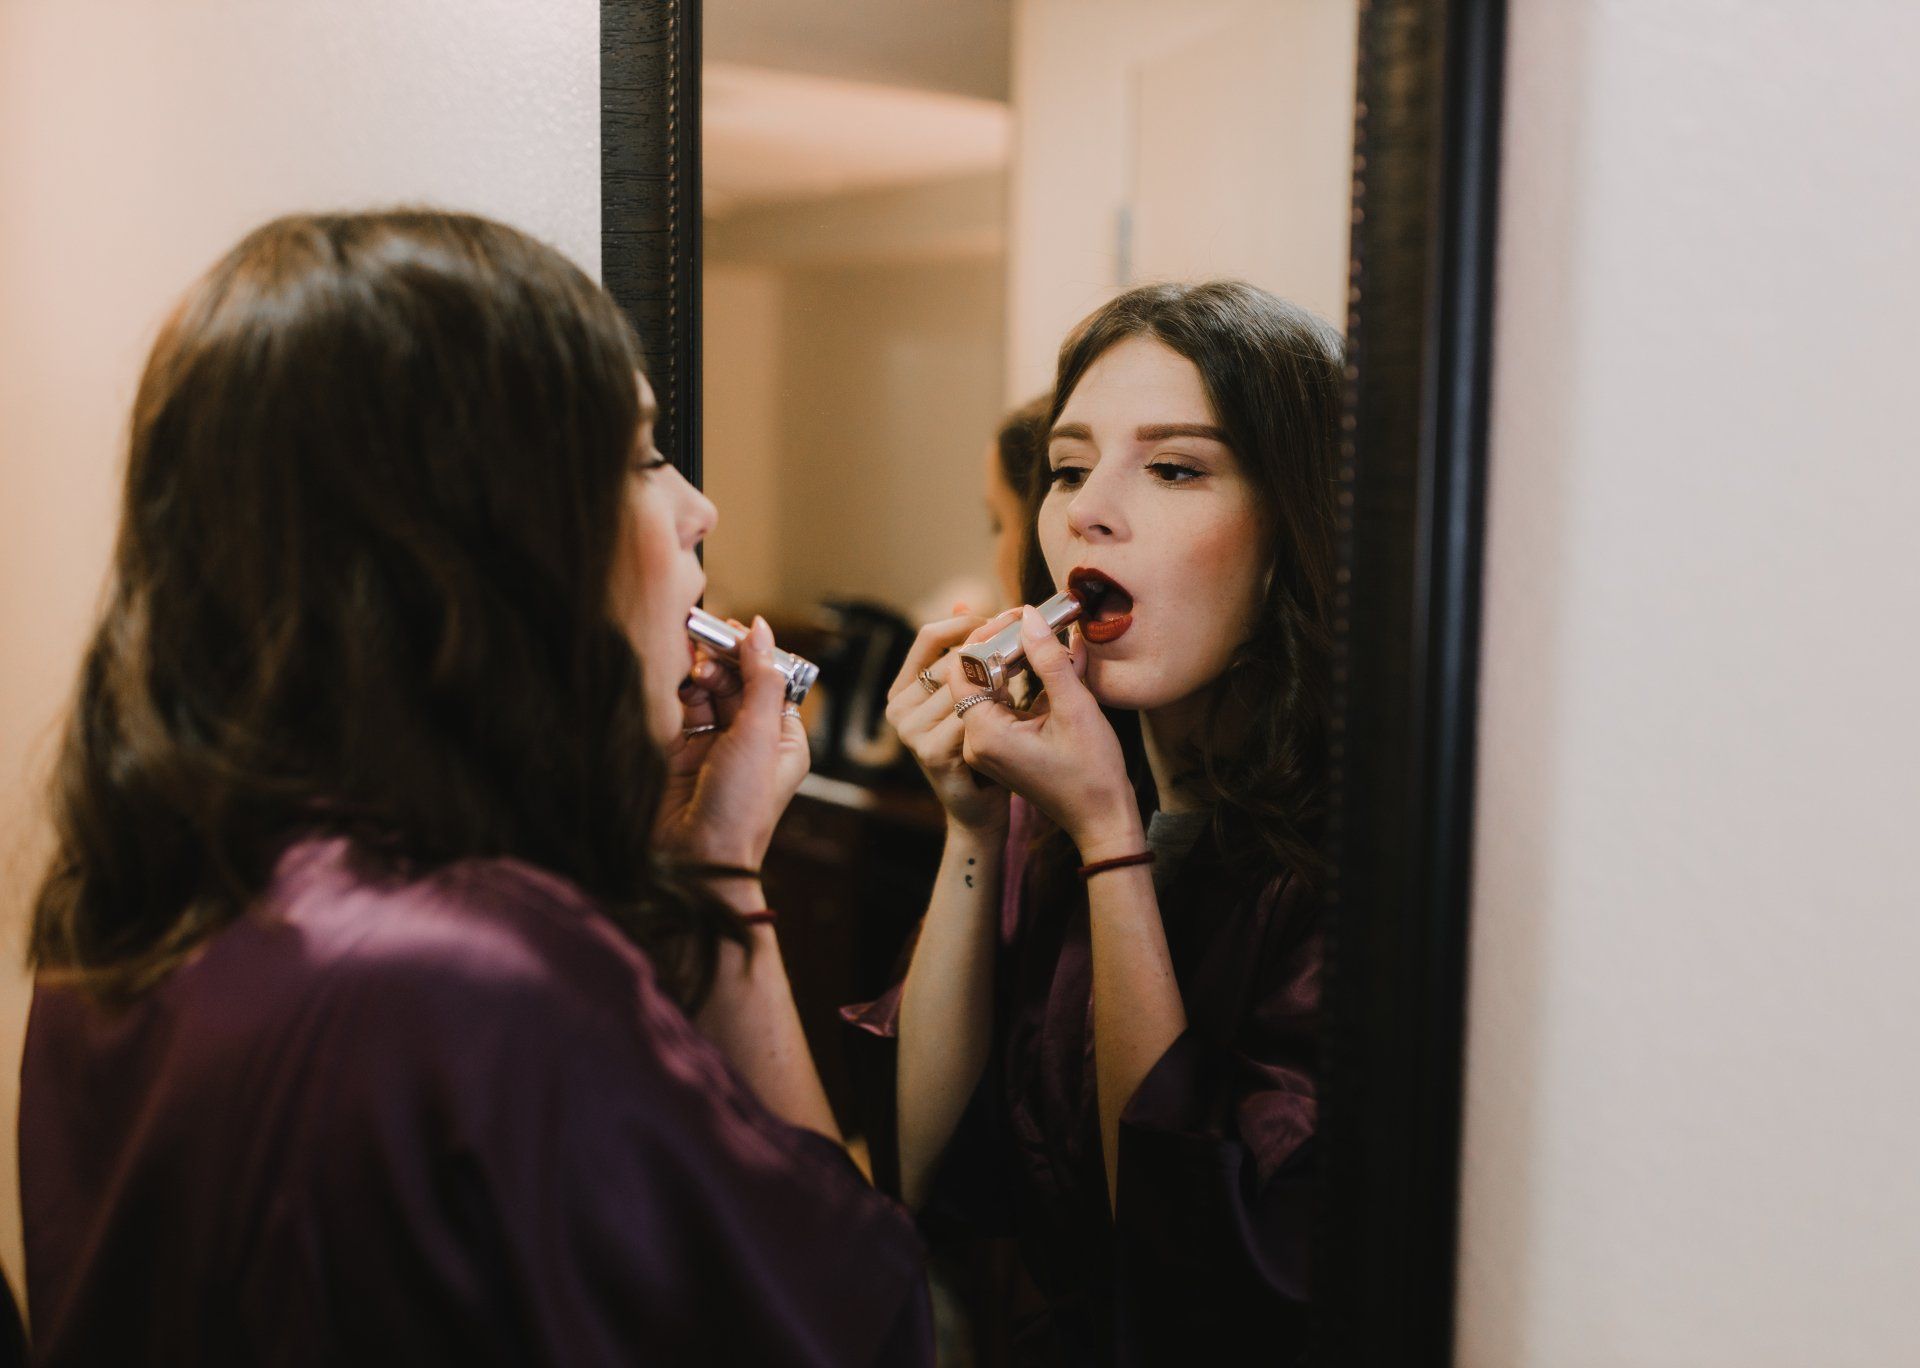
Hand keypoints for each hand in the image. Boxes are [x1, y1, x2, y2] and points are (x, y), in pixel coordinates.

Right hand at [656, 616, 810, 866]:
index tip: (734, 628)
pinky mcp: (680, 752)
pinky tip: (679, 684)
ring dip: (701, 673)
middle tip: (704, 638)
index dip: (755, 653)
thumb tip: (762, 630)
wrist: (694, 859)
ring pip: (708, 691)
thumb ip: (760, 679)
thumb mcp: (759, 736)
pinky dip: (681, 692)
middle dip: (724, 659)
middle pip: (739, 681)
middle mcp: (752, 740)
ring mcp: (715, 745)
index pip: (772, 680)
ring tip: (693, 668)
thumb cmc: (740, 807)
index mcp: (784, 739)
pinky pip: (682, 708)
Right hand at [884, 607, 1020, 834]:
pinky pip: (971, 716)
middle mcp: (898, 706)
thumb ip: (966, 650)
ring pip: (963, 686)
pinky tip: (1011, 726)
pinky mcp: (931, 752)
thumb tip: (962, 599)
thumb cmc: (983, 748)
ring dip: (999, 687)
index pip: (929, 635)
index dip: (968, 624)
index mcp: (904, 687)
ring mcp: (910, 731)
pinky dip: (997, 715)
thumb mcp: (975, 691)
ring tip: (1020, 697)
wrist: (984, 809)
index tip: (1003, 621)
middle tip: (1026, 656)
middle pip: (951, 659)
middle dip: (992, 654)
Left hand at [957, 607, 1140, 858]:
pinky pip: (998, 707)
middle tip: (1027, 620)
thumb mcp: (1075, 709)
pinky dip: (1016, 684)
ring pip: (986, 690)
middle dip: (998, 646)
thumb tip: (1030, 616)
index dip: (986, 638)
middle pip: (972, 678)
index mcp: (984, 735)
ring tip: (1036, 637)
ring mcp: (985, 749)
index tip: (1017, 617)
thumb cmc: (1093, 772)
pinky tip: (1040, 665)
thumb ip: (1049, 660)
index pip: (963, 669)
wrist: (1102, 821)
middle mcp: (975, 743)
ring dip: (1009, 663)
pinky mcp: (999, 751)